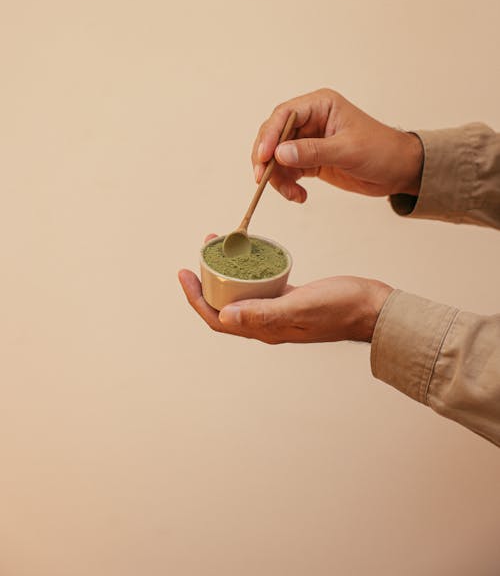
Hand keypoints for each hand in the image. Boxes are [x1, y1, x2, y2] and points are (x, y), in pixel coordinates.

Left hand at [178, 236, 392, 344]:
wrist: (373, 308)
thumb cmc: (340, 308)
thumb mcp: (299, 307)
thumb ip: (263, 314)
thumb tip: (223, 317)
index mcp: (264, 329)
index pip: (217, 319)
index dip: (196, 299)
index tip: (184, 272)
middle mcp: (267, 323)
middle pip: (225, 304)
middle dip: (207, 279)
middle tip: (202, 250)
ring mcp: (279, 311)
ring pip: (241, 293)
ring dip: (226, 272)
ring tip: (220, 246)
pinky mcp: (291, 298)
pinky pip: (260, 285)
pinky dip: (248, 269)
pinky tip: (251, 253)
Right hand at [252, 88, 422, 202]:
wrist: (399, 171)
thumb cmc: (381, 151)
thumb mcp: (348, 150)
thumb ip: (313, 151)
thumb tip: (280, 154)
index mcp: (320, 105)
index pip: (284, 115)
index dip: (269, 136)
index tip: (263, 158)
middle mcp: (310, 120)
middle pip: (274, 136)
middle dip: (267, 159)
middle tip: (262, 180)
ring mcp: (308, 140)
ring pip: (277, 157)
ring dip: (278, 177)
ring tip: (292, 194)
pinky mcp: (310, 160)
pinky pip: (288, 171)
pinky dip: (288, 185)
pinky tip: (299, 196)